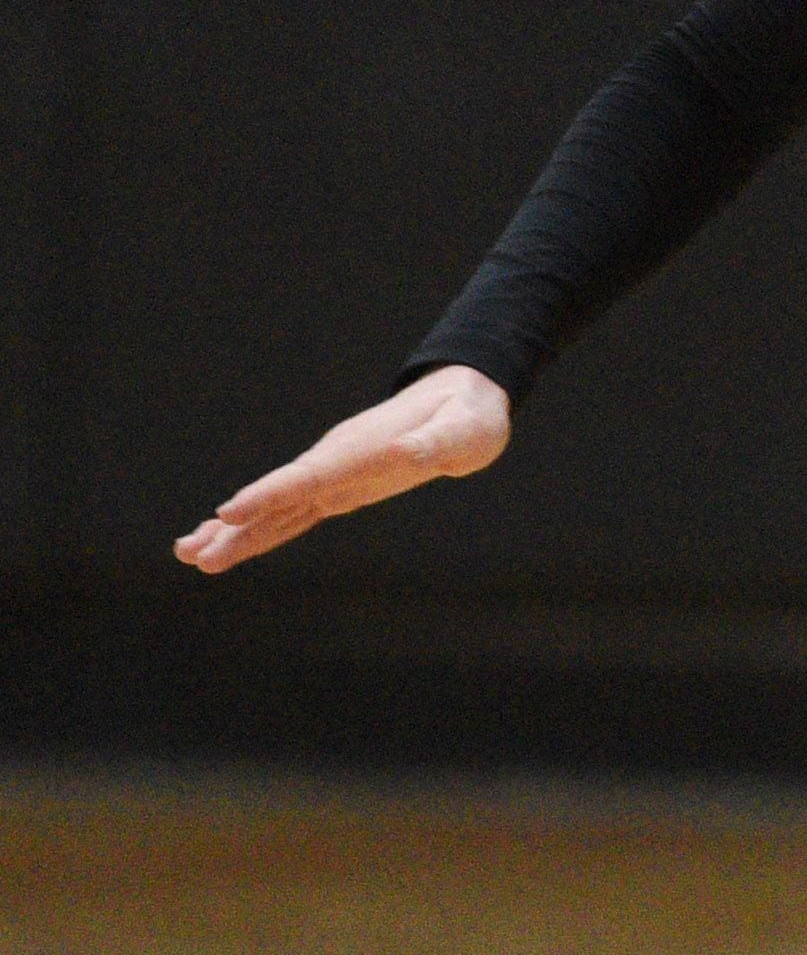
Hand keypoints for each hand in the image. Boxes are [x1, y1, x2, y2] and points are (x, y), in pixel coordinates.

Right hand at [177, 365, 510, 572]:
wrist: (465, 399)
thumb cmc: (469, 416)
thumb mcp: (462, 430)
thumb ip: (433, 442)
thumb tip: (405, 452)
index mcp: (360, 450)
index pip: (308, 477)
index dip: (269, 494)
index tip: (229, 512)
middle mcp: (337, 462)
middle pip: (279, 497)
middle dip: (236, 526)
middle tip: (190, 552)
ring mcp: (335, 474)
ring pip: (278, 508)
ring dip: (236, 533)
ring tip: (190, 555)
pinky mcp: (341, 487)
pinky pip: (294, 512)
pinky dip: (262, 529)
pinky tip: (230, 545)